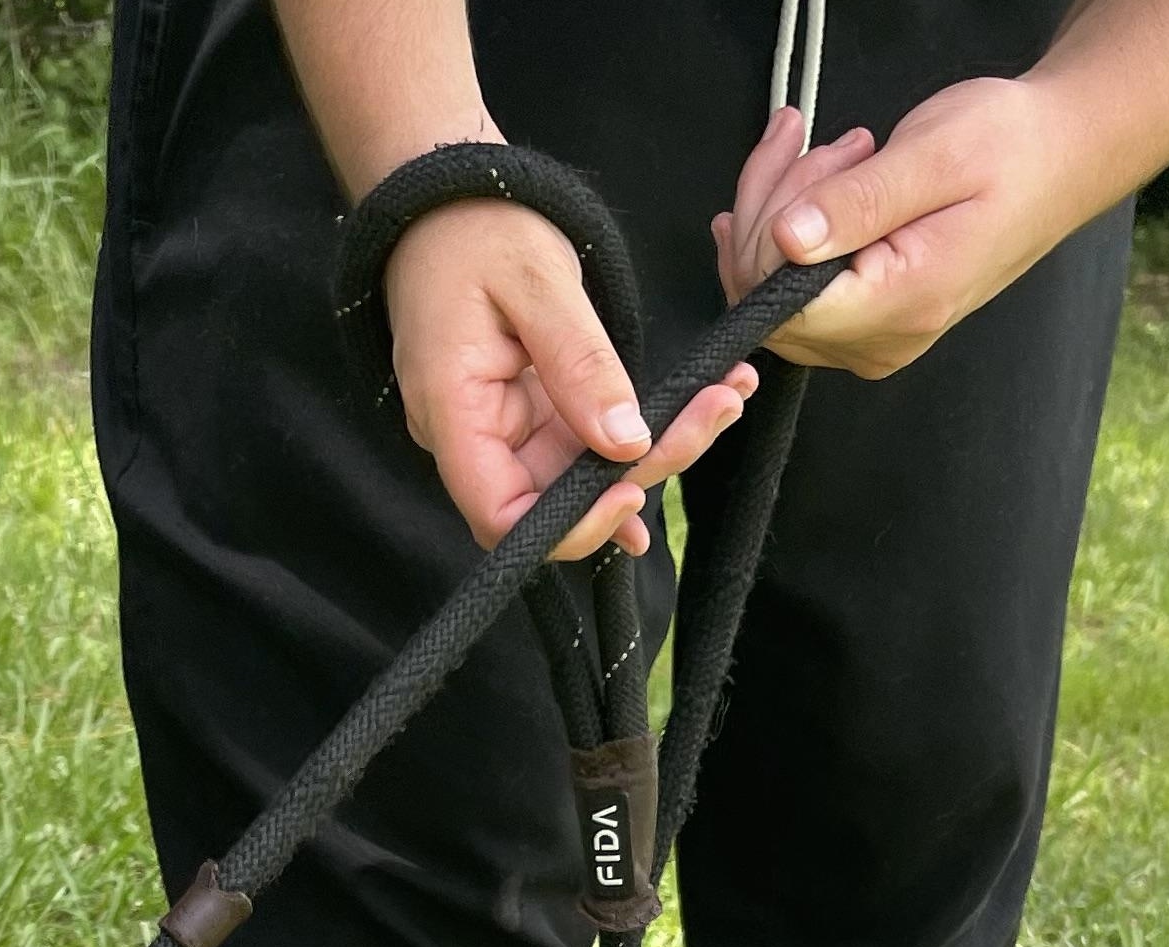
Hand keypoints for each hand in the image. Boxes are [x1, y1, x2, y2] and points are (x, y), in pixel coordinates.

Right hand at [386, 198, 754, 558]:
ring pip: (581, 474)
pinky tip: (687, 426)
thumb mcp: (536, 281)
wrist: (445, 199)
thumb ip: (580, 364)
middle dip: (638, 473)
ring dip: (654, 448)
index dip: (568, 525)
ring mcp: (503, 427)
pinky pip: (584, 443)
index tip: (629, 490)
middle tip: (713, 412)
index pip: (502, 515)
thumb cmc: (474, 226)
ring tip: (722, 396)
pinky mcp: (531, 411)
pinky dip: (635, 436)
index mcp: (452, 412)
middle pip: (553, 503)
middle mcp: (473, 436)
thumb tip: (626, 440)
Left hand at [713, 78, 1089, 379]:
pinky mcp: (863, 323)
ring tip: (839, 153)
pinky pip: (790, 292)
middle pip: (766, 300)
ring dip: (780, 209)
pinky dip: (786, 230)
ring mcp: (869, 339)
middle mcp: (879, 340)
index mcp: (901, 304)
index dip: (770, 228)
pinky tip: (808, 184)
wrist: (1054, 159)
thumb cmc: (1011, 150)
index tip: (806, 153)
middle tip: (831, 144)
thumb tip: (788, 239)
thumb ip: (858, 203)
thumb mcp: (934, 157)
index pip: (782, 302)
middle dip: (775, 206)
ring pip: (770, 294)